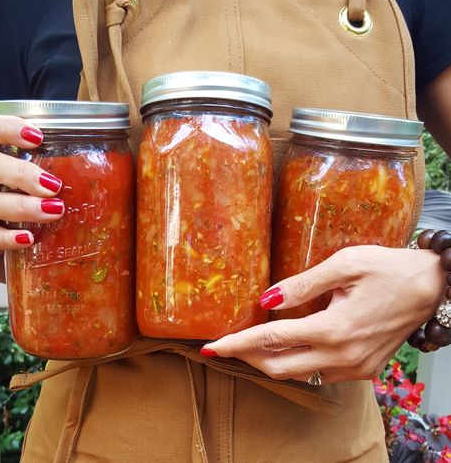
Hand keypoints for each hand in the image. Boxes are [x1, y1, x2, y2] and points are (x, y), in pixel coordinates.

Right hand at [0, 115, 64, 279]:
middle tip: (54, 185)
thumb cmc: (11, 199)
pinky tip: (29, 238)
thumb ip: (42, 168)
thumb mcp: (19, 179)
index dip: (7, 129)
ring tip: (55, 210)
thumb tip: (93, 168)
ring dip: (23, 207)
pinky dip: (8, 237)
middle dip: (20, 173)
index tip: (39, 137)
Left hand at [201, 246, 445, 383]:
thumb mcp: (343, 265)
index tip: (210, 348)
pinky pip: (319, 373)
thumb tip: (267, 299)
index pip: (271, 339)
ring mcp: (353, 367)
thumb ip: (302, 284)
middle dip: (247, 358)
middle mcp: (342, 356)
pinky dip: (297, 362)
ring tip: (252, 342)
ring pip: (298, 374)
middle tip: (227, 344)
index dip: (237, 344)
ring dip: (271, 361)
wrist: (431, 287)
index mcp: (333, 328)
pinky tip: (289, 344)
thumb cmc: (388, 269)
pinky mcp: (363, 369)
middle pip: (279, 367)